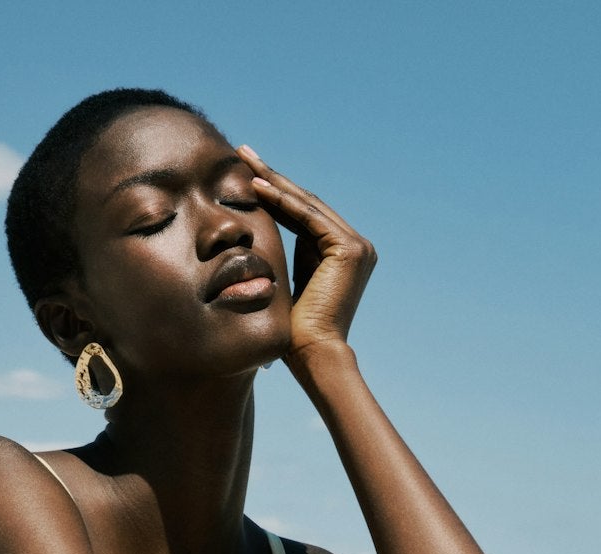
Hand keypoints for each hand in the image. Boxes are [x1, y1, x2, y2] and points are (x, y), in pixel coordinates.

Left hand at [236, 145, 375, 368]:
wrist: (312, 354)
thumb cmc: (294, 331)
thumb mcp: (289, 280)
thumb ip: (288, 255)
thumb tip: (263, 233)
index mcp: (343, 253)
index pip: (303, 214)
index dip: (274, 192)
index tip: (246, 173)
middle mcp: (357, 246)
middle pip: (305, 204)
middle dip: (272, 178)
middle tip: (243, 153)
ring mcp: (357, 246)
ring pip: (306, 206)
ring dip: (273, 182)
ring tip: (244, 161)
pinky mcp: (350, 250)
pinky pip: (309, 218)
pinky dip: (283, 202)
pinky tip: (257, 186)